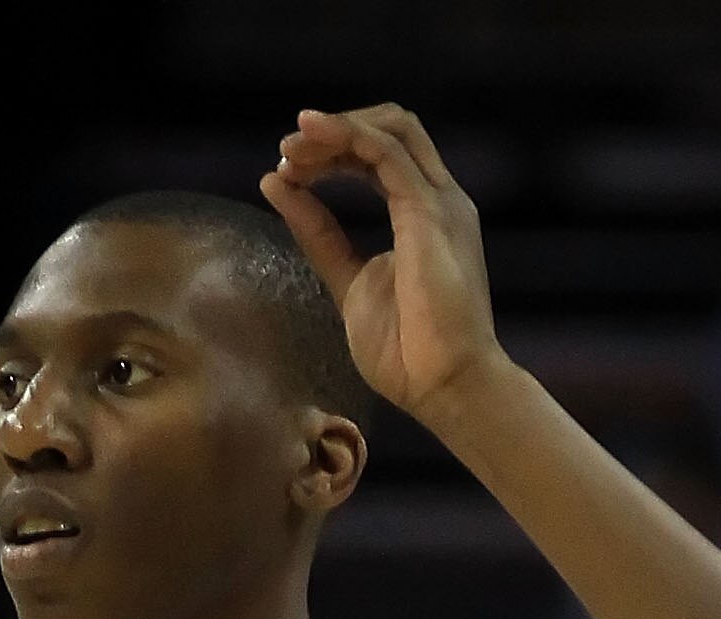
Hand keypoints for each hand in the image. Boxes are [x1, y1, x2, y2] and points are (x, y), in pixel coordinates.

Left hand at [260, 104, 509, 428]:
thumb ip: (319, 235)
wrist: (442, 387)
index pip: (381, 155)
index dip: (333, 152)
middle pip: (390, 128)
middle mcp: (438, 199)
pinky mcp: (430, 213)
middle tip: (286, 152)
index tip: (288, 172)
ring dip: (334, 130)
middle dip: (333, 131)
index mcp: (424, 213)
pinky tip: (308, 146)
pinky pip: (387, 154)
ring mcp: (439, 203)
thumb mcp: (348, 281)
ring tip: (291, 147)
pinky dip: (346, 139)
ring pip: (390, 129)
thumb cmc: (406, 351)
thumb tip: (277, 187)